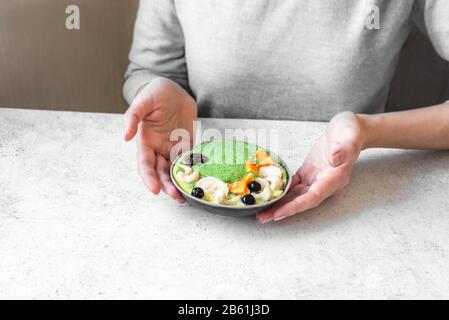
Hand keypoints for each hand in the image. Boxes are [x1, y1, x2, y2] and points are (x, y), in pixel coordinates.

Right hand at [123, 77, 196, 202]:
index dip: (149, 178)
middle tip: (177, 197)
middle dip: (167, 186)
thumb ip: (133, 116)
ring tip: (187, 196)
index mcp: (145, 141)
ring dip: (179, 184)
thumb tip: (125, 136)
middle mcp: (158, 148)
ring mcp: (173, 148)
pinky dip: (194, 172)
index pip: (145, 164)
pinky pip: (190, 161)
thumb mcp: (144, 100)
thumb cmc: (156, 92)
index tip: (155, 190)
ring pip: (175, 171)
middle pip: (160, 172)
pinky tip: (201, 181)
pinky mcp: (187, 145)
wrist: (174, 89)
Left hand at [257, 112, 365, 222]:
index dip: (295, 207)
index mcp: (334, 178)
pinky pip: (294, 185)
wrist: (351, 129)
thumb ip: (344, 148)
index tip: (279, 214)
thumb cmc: (352, 131)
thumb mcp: (350, 135)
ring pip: (296, 196)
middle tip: (262, 218)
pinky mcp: (309, 172)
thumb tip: (335, 159)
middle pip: (301, 202)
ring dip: (279, 204)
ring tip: (262, 211)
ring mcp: (316, 179)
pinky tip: (269, 194)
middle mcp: (325, 183)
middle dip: (282, 210)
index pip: (312, 198)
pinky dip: (282, 191)